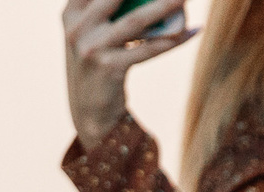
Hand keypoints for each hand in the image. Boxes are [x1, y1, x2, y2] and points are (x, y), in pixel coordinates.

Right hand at [62, 0, 197, 151]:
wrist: (89, 110)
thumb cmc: (97, 59)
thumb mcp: (91, 31)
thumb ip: (107, 8)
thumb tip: (159, 1)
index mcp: (72, 12)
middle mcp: (77, 29)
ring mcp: (91, 50)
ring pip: (136, 21)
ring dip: (165, 6)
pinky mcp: (108, 69)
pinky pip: (148, 50)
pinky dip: (173, 40)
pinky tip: (191, 30)